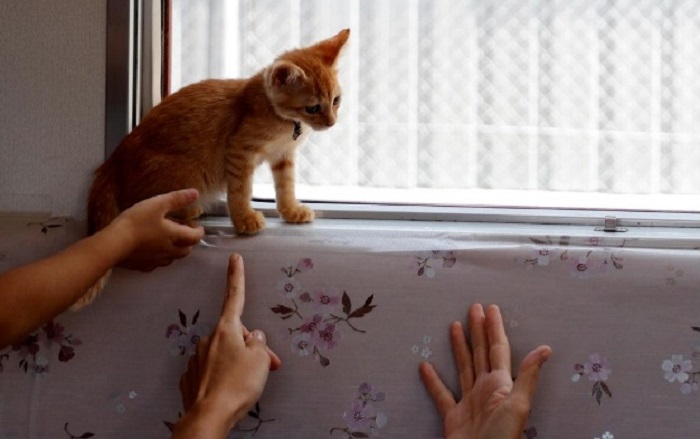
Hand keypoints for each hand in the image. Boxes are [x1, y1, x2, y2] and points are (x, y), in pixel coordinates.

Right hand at [107, 189, 204, 270]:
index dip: (198, 232)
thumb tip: (196, 193)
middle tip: (185, 233)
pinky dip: (159, 258)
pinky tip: (153, 254)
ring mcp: (155, 261)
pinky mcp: (142, 266)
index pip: (194, 237)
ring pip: (172, 259)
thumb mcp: (157, 204)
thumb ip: (176, 199)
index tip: (198, 226)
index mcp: (174, 237)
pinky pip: (156, 264)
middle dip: (189, 243)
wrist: (113, 244)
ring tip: (170, 242)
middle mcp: (168, 251)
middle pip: (185, 251)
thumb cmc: (137, 222)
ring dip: (175, 251)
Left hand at [174, 254, 280, 437]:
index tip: (234, 258)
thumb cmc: (238, 385)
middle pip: (235, 335)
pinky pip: (213, 372)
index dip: (236, 276)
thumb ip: (259, 344)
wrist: (209, 416)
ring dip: (238, 364)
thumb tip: (255, 337)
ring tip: (248, 383)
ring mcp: (198, 360)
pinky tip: (229, 391)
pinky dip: (223, 378)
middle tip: (267, 366)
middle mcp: (209, 340)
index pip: (234, 296)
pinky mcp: (192, 379)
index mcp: (226, 330)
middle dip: (251, 347)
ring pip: (225, 355)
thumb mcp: (260, 360)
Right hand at [420, 304, 550, 438]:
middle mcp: (485, 390)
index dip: (494, 328)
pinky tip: (426, 366)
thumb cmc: (501, 438)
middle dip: (478, 330)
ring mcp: (469, 402)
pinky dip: (433, 381)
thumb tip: (545, 349)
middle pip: (480, 353)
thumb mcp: (518, 405)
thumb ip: (527, 376)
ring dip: (460, 347)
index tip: (490, 308)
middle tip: (474, 307)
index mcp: (500, 384)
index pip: (497, 349)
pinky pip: (442, 394)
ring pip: (463, 367)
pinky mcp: (454, 417)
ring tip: (454, 326)